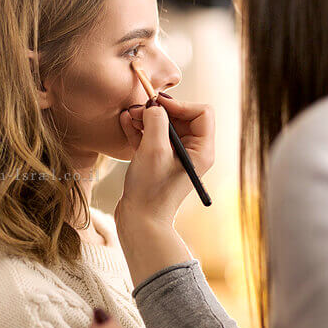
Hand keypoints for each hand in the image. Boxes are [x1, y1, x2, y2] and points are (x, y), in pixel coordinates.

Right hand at [117, 94, 214, 222]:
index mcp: (201, 150)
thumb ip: (156, 120)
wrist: (139, 222)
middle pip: (181, 117)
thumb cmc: (150, 189)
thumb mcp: (154, 149)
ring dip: (146, 118)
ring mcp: (174, 157)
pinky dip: (140, 129)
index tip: (157, 107)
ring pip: (164, 126)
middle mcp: (192, 152)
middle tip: (137, 110)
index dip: (180, 105)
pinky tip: (125, 122)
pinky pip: (152, 138)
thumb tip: (153, 106)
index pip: (201, 112)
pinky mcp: (158, 161)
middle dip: (159, 111)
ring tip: (128, 116)